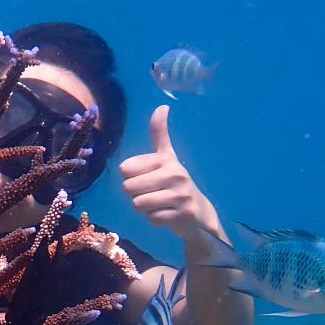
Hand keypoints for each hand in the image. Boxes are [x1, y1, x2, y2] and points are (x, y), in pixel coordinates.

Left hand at [118, 105, 212, 237]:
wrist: (199, 212)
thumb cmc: (175, 183)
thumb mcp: (167, 157)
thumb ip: (159, 134)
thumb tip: (162, 106)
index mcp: (166, 159)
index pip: (125, 169)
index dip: (130, 177)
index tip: (146, 178)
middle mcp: (176, 174)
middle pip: (128, 188)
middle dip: (135, 194)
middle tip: (152, 194)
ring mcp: (181, 195)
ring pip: (138, 204)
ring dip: (144, 208)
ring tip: (159, 204)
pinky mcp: (183, 214)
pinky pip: (151, 218)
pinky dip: (155, 219)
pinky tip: (167, 214)